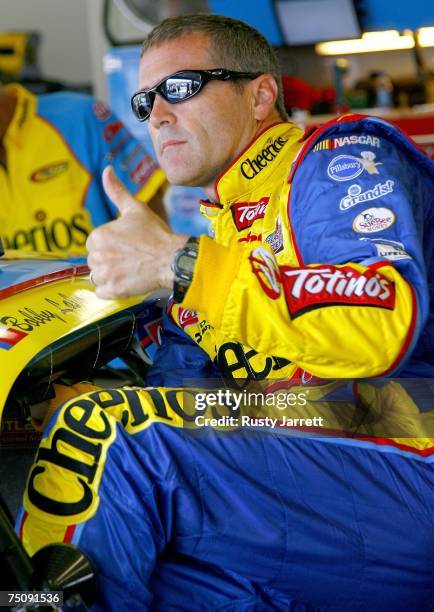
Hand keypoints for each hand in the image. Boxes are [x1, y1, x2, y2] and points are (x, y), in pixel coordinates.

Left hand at [87, 166, 187, 298]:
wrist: (172, 259)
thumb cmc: (156, 234)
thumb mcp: (136, 209)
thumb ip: (117, 191)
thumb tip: (106, 169)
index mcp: (98, 235)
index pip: (96, 245)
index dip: (112, 247)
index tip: (128, 247)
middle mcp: (96, 255)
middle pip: (96, 262)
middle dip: (110, 262)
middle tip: (132, 259)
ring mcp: (104, 274)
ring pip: (98, 277)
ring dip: (111, 276)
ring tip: (130, 270)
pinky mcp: (111, 290)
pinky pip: (101, 293)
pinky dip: (112, 290)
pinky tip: (127, 282)